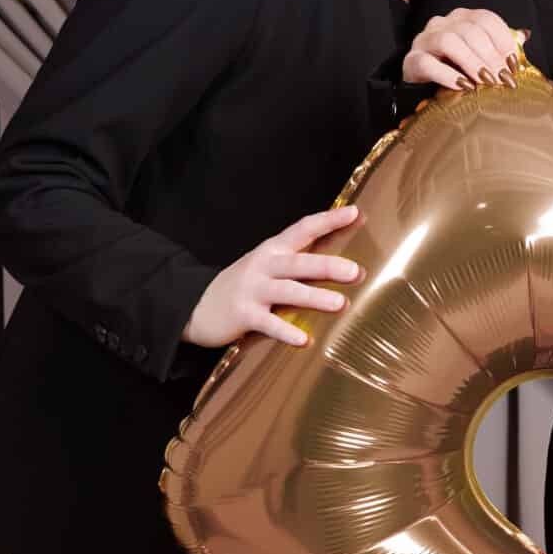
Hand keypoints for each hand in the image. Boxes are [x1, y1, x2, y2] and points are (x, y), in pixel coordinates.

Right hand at [183, 205, 362, 351]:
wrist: (197, 304)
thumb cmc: (246, 285)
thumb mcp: (270, 265)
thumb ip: (302, 261)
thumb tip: (344, 260)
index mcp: (274, 250)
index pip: (303, 229)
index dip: (328, 220)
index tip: (354, 212)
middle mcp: (264, 266)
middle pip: (299, 263)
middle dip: (327, 266)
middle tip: (355, 272)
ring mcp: (253, 290)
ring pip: (288, 292)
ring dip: (314, 298)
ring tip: (340, 304)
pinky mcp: (244, 315)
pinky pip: (269, 324)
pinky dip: (286, 332)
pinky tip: (304, 340)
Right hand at [402, 8, 521, 90]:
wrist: (420, 88)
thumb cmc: (455, 69)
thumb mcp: (479, 57)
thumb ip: (499, 46)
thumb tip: (525, 35)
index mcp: (461, 18)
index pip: (486, 19)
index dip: (503, 41)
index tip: (513, 64)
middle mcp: (442, 23)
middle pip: (470, 31)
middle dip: (491, 56)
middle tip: (502, 79)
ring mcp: (424, 40)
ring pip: (449, 41)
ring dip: (471, 62)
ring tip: (485, 82)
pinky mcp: (411, 61)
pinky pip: (427, 63)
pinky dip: (447, 75)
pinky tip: (463, 86)